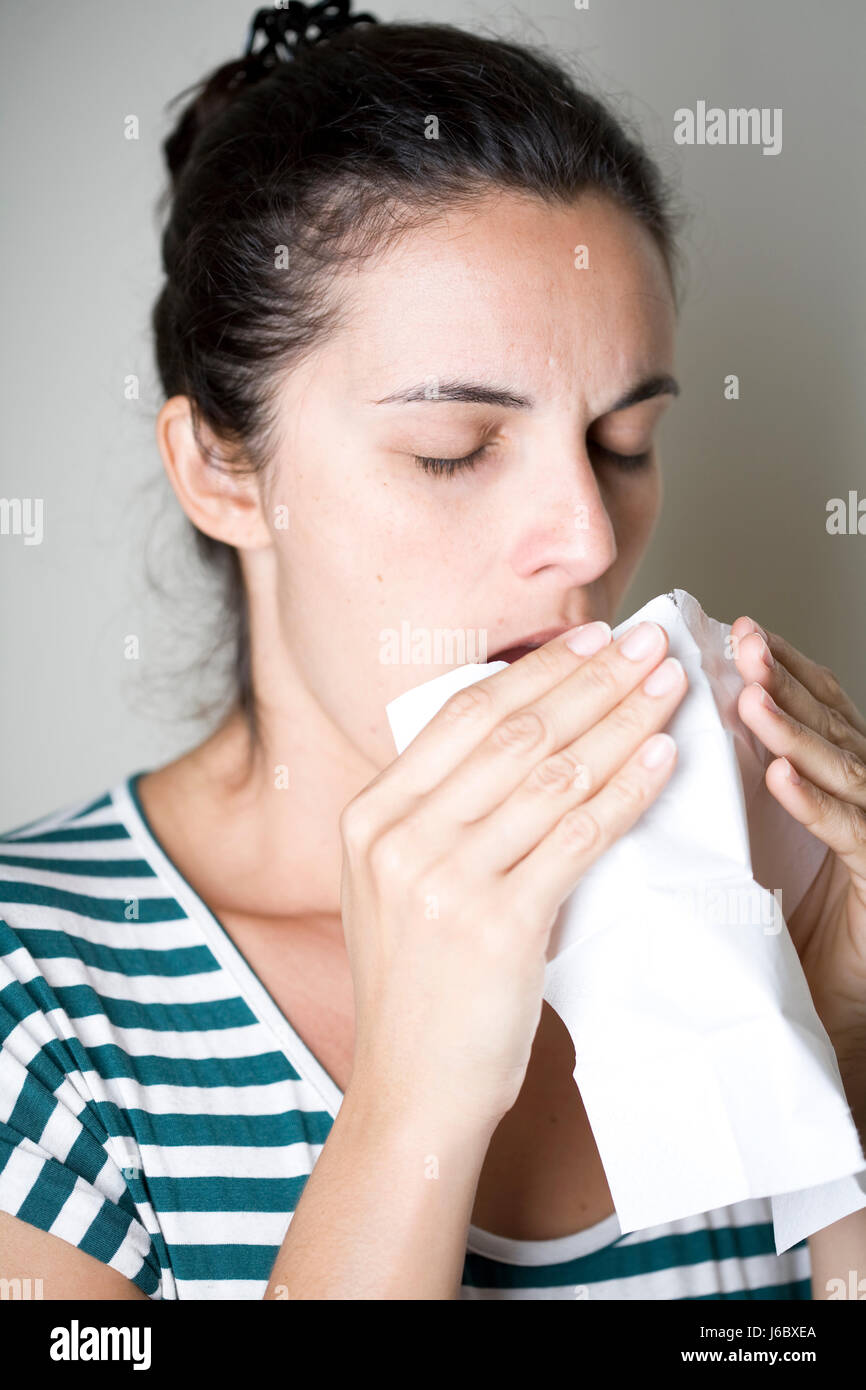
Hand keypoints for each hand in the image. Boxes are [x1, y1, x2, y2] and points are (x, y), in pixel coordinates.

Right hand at [339, 618, 687, 1135]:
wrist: (412, 1085)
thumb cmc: (419, 982)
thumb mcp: (396, 881)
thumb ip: (439, 810)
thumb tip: (532, 731)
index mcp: (370, 815)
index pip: (464, 715)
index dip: (537, 667)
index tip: (592, 636)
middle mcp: (398, 838)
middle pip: (514, 732)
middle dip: (592, 679)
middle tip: (647, 644)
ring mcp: (443, 881)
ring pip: (553, 775)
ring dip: (621, 722)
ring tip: (667, 689)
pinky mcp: (495, 926)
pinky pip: (578, 837)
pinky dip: (626, 791)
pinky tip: (660, 758)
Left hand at [730, 615, 865, 1123]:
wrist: (823, 1022)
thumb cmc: (781, 936)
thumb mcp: (746, 852)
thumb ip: (726, 800)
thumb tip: (659, 745)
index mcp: (825, 791)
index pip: (808, 712)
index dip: (776, 669)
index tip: (732, 630)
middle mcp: (858, 804)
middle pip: (827, 727)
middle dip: (784, 681)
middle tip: (744, 642)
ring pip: (841, 771)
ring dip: (795, 732)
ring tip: (753, 698)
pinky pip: (850, 836)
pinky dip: (815, 805)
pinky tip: (780, 778)